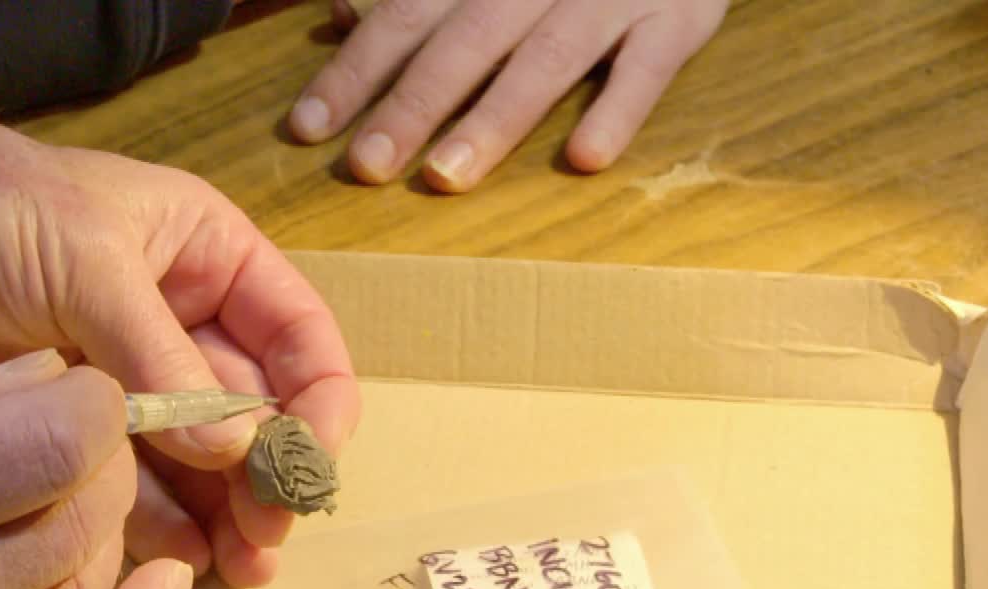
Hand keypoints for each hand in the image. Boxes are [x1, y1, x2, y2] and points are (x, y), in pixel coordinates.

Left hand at [0, 112, 359, 587]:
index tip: (306, 466)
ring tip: (234, 570)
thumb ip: (163, 358)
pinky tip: (175, 563)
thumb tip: (241, 452)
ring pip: (203, 467)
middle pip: (257, 417)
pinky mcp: (71, 442)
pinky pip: (135, 493)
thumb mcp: (83, 262)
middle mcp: (181, 328)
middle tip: (267, 544)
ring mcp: (128, 391)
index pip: (298, 338)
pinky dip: (161, 529)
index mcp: (206, 259)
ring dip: (226, 516)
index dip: (318, 403)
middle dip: (270, 480)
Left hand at [287, 0, 727, 191]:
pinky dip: (618, 109)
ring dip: (495, 117)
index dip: (354, 70)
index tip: (308, 128)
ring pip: (545, 57)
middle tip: (366, 165)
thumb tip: (343, 14)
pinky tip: (584, 158)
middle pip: (464, 40)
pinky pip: (647, 66)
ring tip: (446, 174)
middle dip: (411, 103)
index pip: (406, 15)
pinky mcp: (678, 18)